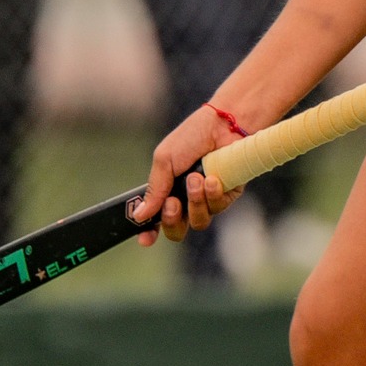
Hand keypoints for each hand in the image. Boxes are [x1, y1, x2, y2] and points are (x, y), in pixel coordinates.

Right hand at [132, 105, 247, 246]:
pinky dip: (212, 195)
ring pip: (198, 222)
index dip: (149, 233)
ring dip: (195, 202)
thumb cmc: (192, 137)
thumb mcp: (164, 160)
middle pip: (177, 230)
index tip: (145, 240)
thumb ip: (154, 190)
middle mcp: (187, 199)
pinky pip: (217, 209)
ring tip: (196, 178)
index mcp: (167, 191)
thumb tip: (138, 216)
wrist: (224, 125)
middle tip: (173, 202)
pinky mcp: (227, 196)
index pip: (156, 219)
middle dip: (172, 220)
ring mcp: (207, 200)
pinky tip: (213, 178)